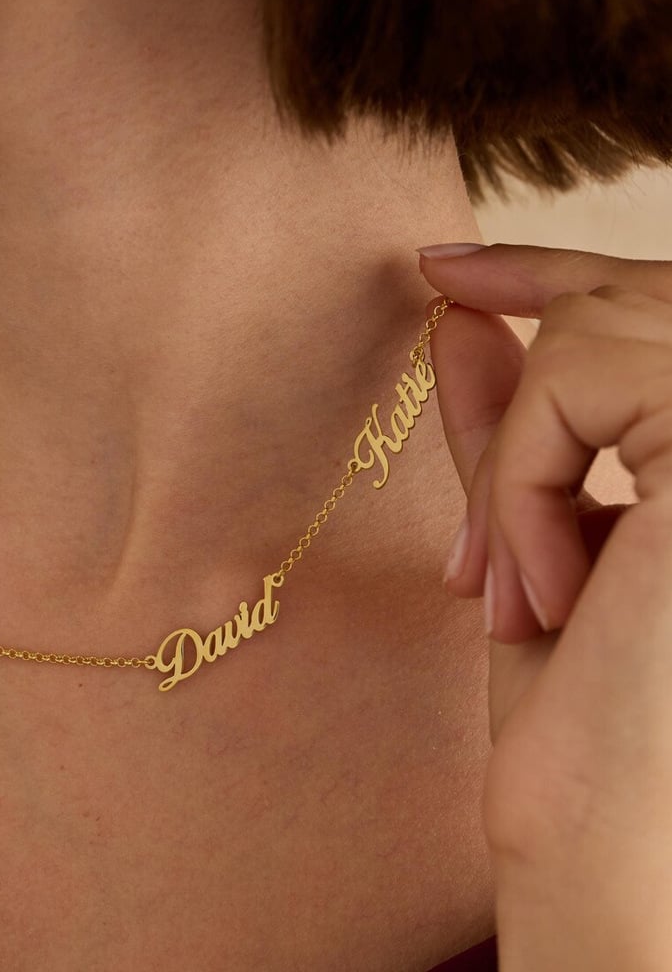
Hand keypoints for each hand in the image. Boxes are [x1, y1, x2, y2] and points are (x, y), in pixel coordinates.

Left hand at [420, 243, 671, 968]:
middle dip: (531, 295)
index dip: (551, 265)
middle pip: (640, 296)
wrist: (601, 832)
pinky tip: (543, 595)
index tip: (450, 258)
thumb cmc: (576, 706)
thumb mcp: (529, 533)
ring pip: (600, 334)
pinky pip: (585, 385)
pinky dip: (527, 482)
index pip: (648, 314)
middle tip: (442, 292)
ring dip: (520, 457)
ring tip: (506, 583)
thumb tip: (461, 318)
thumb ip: (508, 425)